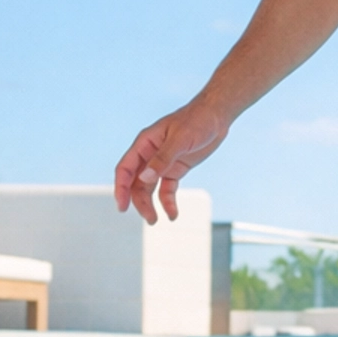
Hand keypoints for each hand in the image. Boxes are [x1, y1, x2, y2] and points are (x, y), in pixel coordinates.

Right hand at [113, 97, 226, 223]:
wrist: (216, 116)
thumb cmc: (197, 120)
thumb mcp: (180, 139)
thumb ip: (163, 159)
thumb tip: (145, 179)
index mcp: (144, 143)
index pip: (125, 169)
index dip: (121, 188)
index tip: (122, 206)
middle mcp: (149, 154)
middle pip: (136, 183)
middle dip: (139, 202)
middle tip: (150, 219)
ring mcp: (162, 163)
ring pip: (149, 188)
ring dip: (151, 204)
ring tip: (156, 220)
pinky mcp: (175, 169)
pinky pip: (167, 189)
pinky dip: (168, 201)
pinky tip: (173, 214)